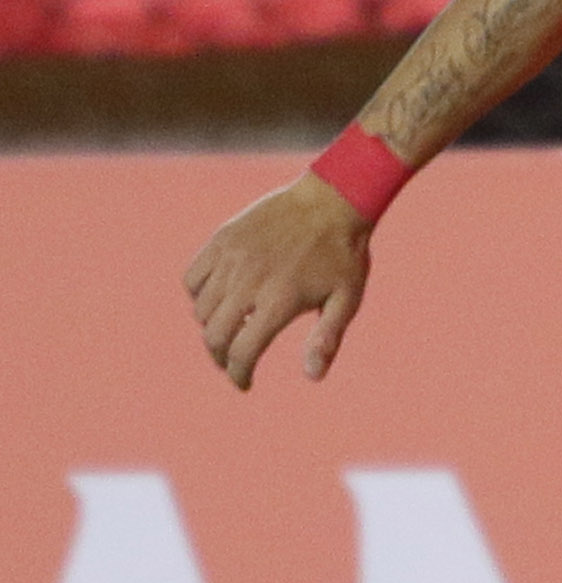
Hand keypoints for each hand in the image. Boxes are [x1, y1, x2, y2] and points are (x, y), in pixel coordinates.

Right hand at [183, 176, 376, 390]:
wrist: (333, 199)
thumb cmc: (344, 255)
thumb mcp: (347, 299)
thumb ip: (327, 339)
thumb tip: (313, 377)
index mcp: (279, 300)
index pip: (243, 351)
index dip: (239, 375)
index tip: (244, 383)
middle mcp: (249, 281)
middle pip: (214, 335)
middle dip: (221, 357)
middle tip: (234, 362)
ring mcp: (232, 258)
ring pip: (201, 309)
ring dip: (212, 327)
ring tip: (233, 329)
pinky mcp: (222, 240)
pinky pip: (193, 278)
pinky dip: (199, 296)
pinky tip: (221, 298)